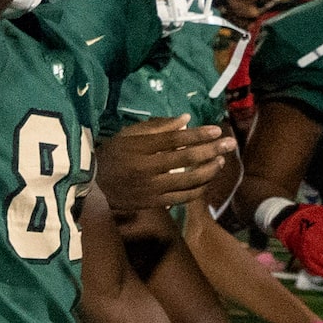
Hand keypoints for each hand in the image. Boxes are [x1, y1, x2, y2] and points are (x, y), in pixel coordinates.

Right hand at [93, 117, 228, 209]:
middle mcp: (146, 168)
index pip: (175, 139)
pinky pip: (183, 197)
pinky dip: (198, 189)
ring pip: (190, 180)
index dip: (198, 134)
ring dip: (210, 170)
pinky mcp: (153, 202)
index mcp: (139, 148)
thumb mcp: (128, 135)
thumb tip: (186, 119)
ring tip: (220, 161)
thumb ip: (157, 127)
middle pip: (187, 158)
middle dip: (213, 149)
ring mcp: (151, 188)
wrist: (91, 186)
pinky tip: (206, 181)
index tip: (217, 130)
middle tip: (230, 143)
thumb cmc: (111, 155)